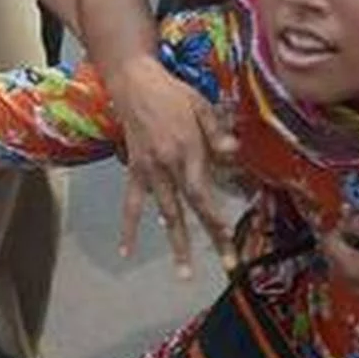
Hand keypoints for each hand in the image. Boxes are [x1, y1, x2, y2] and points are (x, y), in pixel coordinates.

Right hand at [105, 54, 236, 276]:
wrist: (132, 83)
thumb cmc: (171, 93)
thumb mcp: (200, 105)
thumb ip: (217, 132)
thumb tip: (234, 154)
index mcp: (186, 150)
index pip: (202, 191)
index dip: (215, 215)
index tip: (227, 235)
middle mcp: (167, 165)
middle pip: (189, 209)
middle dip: (210, 238)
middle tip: (227, 264)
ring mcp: (148, 171)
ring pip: (164, 214)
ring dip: (176, 244)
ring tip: (183, 274)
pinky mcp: (134, 171)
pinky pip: (131, 205)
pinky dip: (128, 228)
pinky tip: (125, 251)